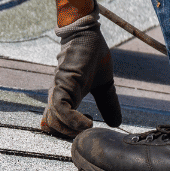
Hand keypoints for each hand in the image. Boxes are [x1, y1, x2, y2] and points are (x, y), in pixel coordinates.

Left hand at [42, 5, 121, 137]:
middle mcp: (59, 97)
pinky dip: (72, 120)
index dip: (68, 134)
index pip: (57, 124)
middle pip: (52, 127)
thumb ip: (108, 104)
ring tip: (89, 129)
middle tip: (87, 135)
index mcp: (66, 99)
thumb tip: (117, 123)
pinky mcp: (63, 84)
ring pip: (54, 121)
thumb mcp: (104, 85)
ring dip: (71, 131)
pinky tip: (88, 123)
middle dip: (68, 136)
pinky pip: (61, 108)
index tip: (86, 134)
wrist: (88, 34)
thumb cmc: (92, 56)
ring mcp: (59, 91)